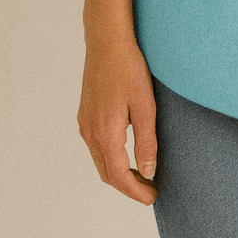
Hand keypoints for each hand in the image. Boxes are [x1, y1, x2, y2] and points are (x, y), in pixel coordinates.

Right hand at [77, 35, 158, 204]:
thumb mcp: (145, 105)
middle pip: (106, 172)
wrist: (107, 41)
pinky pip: (96, 146)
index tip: (152, 197)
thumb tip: (147, 171)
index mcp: (105, 132)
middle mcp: (89, 131)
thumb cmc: (129, 68)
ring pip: (100, 160)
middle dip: (127, 185)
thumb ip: (146, 141)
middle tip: (150, 189)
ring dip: (118, 172)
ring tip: (141, 174)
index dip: (135, 191)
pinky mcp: (85, 113)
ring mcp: (85, 122)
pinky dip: (110, 157)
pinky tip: (125, 153)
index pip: (118, 175)